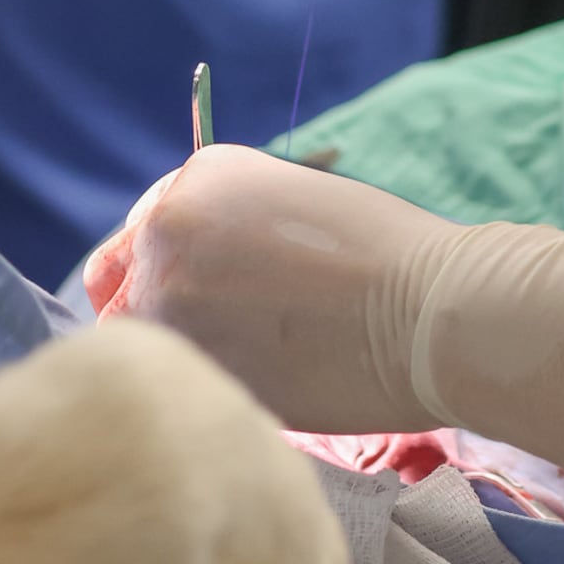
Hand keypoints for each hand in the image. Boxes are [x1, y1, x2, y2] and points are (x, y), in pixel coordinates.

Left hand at [86, 145, 563, 484]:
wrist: (426, 310)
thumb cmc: (381, 246)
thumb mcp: (290, 199)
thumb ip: (225, 222)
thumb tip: (189, 264)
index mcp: (197, 179)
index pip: (152, 221)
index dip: (174, 251)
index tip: (194, 276)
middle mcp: (167, 235)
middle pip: (137, 278)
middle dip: (174, 299)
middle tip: (232, 322)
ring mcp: (171, 310)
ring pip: (149, 336)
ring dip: (184, 345)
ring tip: (253, 354)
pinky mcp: (191, 374)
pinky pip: (179, 378)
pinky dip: (205, 384)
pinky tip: (262, 380)